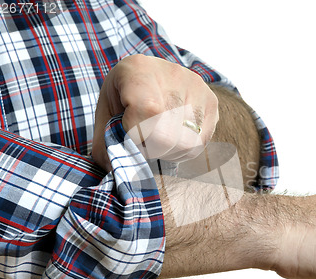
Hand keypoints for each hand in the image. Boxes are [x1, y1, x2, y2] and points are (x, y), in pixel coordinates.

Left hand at [92, 54, 217, 170]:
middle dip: (152, 149)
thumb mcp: (105, 114)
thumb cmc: (123, 97)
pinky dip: (184, 149)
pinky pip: (200, 143)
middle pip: (168, 135)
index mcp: (139, 70)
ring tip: (158, 139)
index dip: (137, 137)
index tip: (129, 138)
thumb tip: (113, 171)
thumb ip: (104, 143)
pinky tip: (173, 137)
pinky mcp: (211, 102)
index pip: (147, 111)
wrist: (149, 76)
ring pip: (186, 143)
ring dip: (169, 152)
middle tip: (142, 142)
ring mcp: (197, 88)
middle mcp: (173, 74)